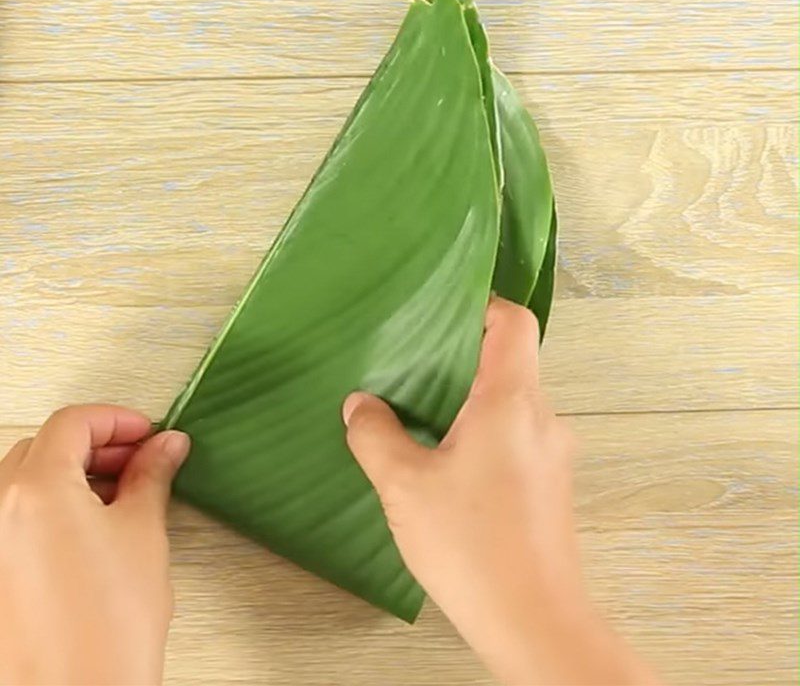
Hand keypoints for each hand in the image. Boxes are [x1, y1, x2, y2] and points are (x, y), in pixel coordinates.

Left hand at [0, 405, 189, 685]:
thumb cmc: (107, 629)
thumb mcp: (143, 532)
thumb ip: (151, 475)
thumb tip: (165, 447)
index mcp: (35, 490)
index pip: (73, 423)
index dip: (117, 420)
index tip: (146, 433)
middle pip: (46, 447)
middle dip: (97, 445)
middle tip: (140, 460)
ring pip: (27, 480)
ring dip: (74, 474)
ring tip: (120, 496)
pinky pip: (16, 516)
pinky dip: (52, 506)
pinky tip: (91, 526)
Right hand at [343, 297, 657, 685]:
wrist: (535, 623)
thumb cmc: (473, 547)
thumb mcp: (405, 486)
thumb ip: (376, 436)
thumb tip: (361, 406)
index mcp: (511, 401)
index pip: (514, 322)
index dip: (482, 305)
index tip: (444, 312)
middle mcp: (543, 418)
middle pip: (511, 360)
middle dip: (463, 358)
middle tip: (415, 368)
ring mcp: (553, 453)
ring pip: (513, 402)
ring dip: (472, 401)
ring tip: (424, 419)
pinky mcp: (552, 484)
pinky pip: (518, 436)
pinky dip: (486, 434)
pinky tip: (449, 466)